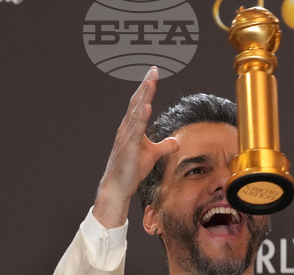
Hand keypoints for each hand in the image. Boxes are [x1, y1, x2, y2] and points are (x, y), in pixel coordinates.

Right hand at [93, 67, 179, 228]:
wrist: (117, 187)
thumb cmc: (131, 170)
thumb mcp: (153, 155)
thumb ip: (164, 146)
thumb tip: (176, 142)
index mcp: (132, 128)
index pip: (140, 103)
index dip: (147, 88)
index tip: (154, 73)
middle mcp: (126, 128)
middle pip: (137, 102)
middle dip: (146, 85)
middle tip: (153, 69)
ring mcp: (126, 137)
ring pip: (136, 112)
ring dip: (144, 96)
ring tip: (151, 81)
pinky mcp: (128, 148)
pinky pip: (136, 130)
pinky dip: (141, 117)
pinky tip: (147, 106)